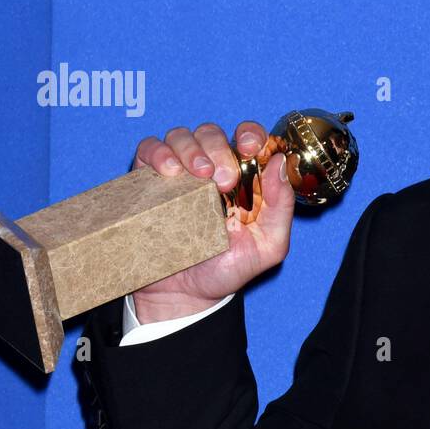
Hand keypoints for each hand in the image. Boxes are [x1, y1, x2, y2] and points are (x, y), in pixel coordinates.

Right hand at [129, 121, 294, 322]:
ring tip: (197, 175)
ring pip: (181, 136)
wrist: (185, 295)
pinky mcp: (149, 182)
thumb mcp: (268, 245)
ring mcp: (179, 173)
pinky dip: (157, 153)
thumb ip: (281, 206)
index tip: (250, 147)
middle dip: (219, 148)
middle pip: (212, 133)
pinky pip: (148, 150)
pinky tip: (167, 173)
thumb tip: (280, 163)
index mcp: (244, 178)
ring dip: (190, 148)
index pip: (248, 138)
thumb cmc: (228, 269)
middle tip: (223, 179)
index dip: (251, 134)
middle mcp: (211, 169)